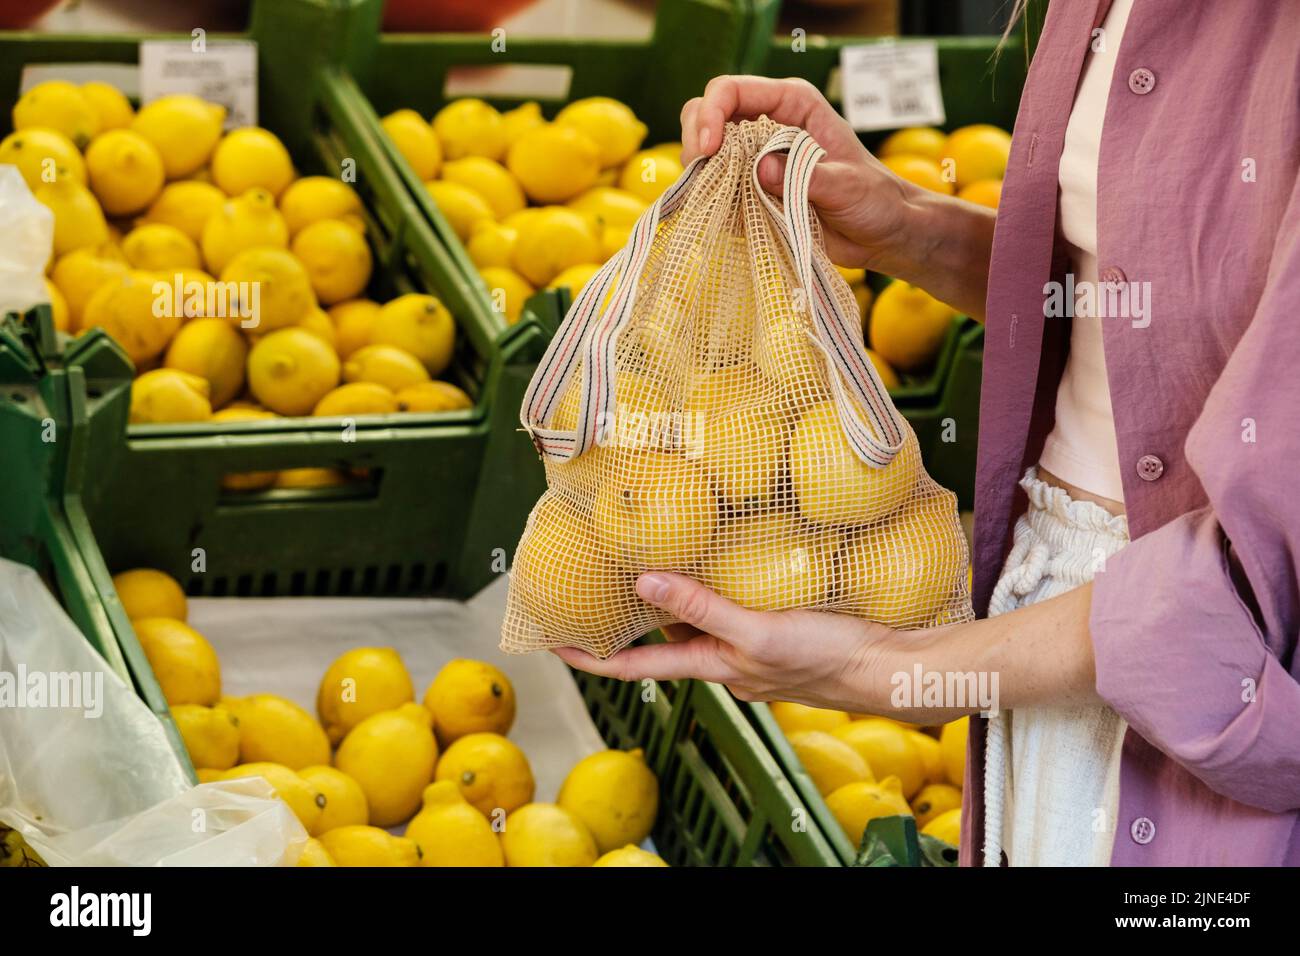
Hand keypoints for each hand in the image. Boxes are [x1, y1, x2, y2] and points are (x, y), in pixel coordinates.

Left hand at [552, 571, 897, 712]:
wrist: (887, 667)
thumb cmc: (825, 657)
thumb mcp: (756, 632)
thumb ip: (702, 606)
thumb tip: (643, 579)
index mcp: (712, 666)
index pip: (635, 668)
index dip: (591, 658)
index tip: (551, 644)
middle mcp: (725, 661)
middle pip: (665, 638)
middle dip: (632, 615)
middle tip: (599, 581)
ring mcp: (752, 647)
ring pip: (700, 619)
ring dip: (675, 594)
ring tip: (650, 555)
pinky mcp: (778, 629)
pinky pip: (732, 606)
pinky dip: (716, 585)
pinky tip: (724, 556)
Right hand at [678, 75, 997, 320]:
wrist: (883, 235)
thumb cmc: (875, 200)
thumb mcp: (846, 186)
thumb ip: (803, 176)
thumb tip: (760, 169)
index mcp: (792, 105)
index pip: (732, 91)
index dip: (711, 114)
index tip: (707, 150)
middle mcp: (768, 126)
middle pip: (707, 115)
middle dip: (695, 141)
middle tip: (700, 173)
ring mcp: (756, 160)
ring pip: (705, 155)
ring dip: (701, 176)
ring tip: (719, 201)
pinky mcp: (751, 192)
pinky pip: (716, 192)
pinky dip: (713, 204)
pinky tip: (730, 219)